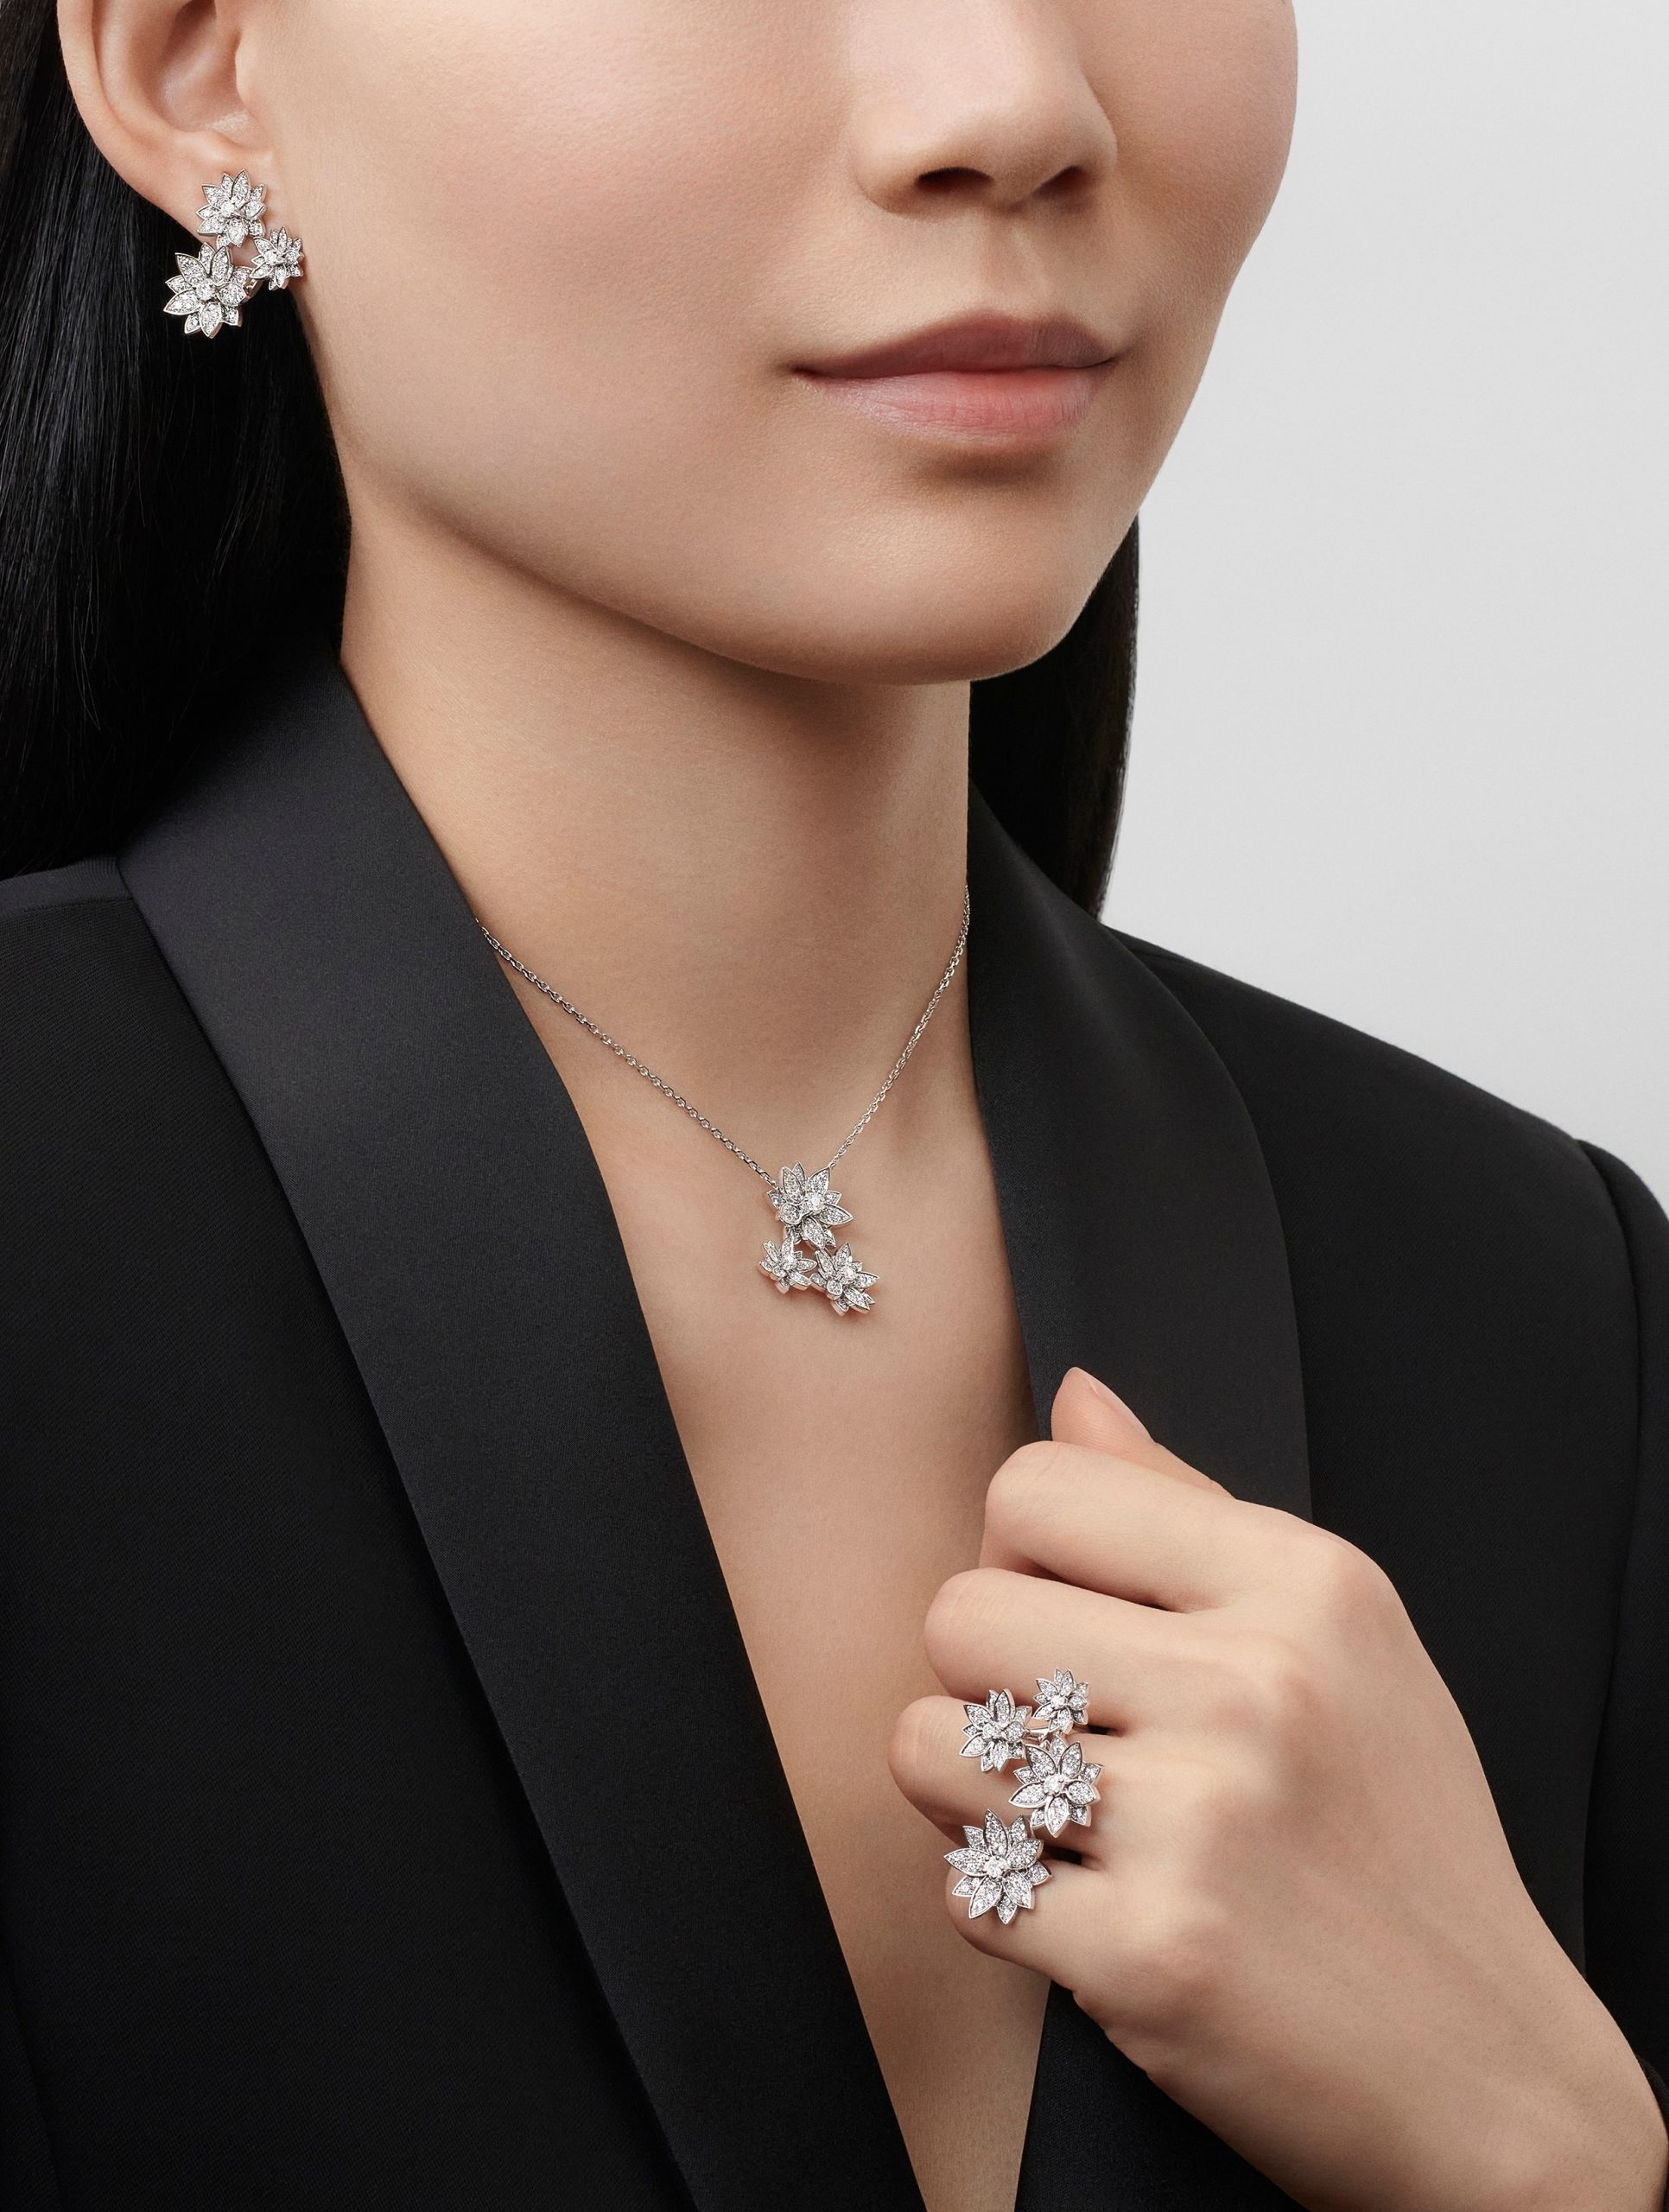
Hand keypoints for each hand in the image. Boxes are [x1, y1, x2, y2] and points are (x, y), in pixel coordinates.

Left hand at [890, 1367, 1668, 2211]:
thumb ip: (1191, 1508)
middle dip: (985, 1679)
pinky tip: (1085, 1906)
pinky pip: (961, 1886)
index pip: (1036, 1485)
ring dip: (970, 1792)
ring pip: (930, 1741)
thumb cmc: (1401, 1839)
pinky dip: (1001, 1905)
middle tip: (1064, 1735)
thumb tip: (1076, 1396)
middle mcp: (1255, 1686)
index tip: (1069, 1618)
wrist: (1489, 2071)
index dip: (1019, 1553)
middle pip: (961, 1611)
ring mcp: (1201, 1823)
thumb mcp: (1343, 1639)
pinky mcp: (1149, 1956)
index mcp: (1303, 1583)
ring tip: (1059, 1819)